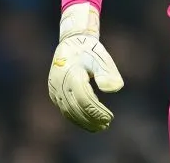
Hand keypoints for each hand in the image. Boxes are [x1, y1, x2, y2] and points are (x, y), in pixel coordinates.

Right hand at [47, 3, 124, 132]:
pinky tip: (87, 121)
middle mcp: (60, 84)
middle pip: (76, 108)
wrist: (72, 43)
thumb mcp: (101, 58)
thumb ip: (107, 73)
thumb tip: (115, 89)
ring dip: (83, 121)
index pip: (85, 100)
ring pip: (68, 111)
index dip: (97, 112)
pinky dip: (75, 117)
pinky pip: (64, 108)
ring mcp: (55, 89)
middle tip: (106, 125)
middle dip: (91, 119)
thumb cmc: (90, 51)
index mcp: (72, 75)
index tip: (109, 118)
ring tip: (99, 127)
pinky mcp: (54, 93)